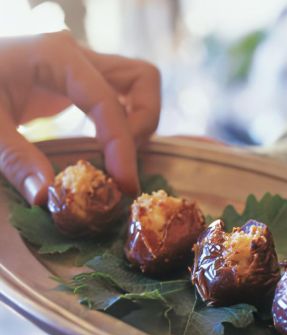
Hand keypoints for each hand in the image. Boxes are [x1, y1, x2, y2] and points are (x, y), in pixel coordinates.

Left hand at [0, 31, 160, 203]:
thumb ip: (15, 158)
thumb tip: (47, 196)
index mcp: (57, 56)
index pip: (108, 101)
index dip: (122, 146)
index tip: (124, 185)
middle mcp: (79, 56)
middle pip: (143, 79)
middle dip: (142, 126)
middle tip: (120, 162)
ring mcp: (84, 66)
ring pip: (141, 84)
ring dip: (141, 122)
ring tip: (117, 155)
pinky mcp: (82, 81)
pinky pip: (124, 96)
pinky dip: (128, 122)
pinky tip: (109, 146)